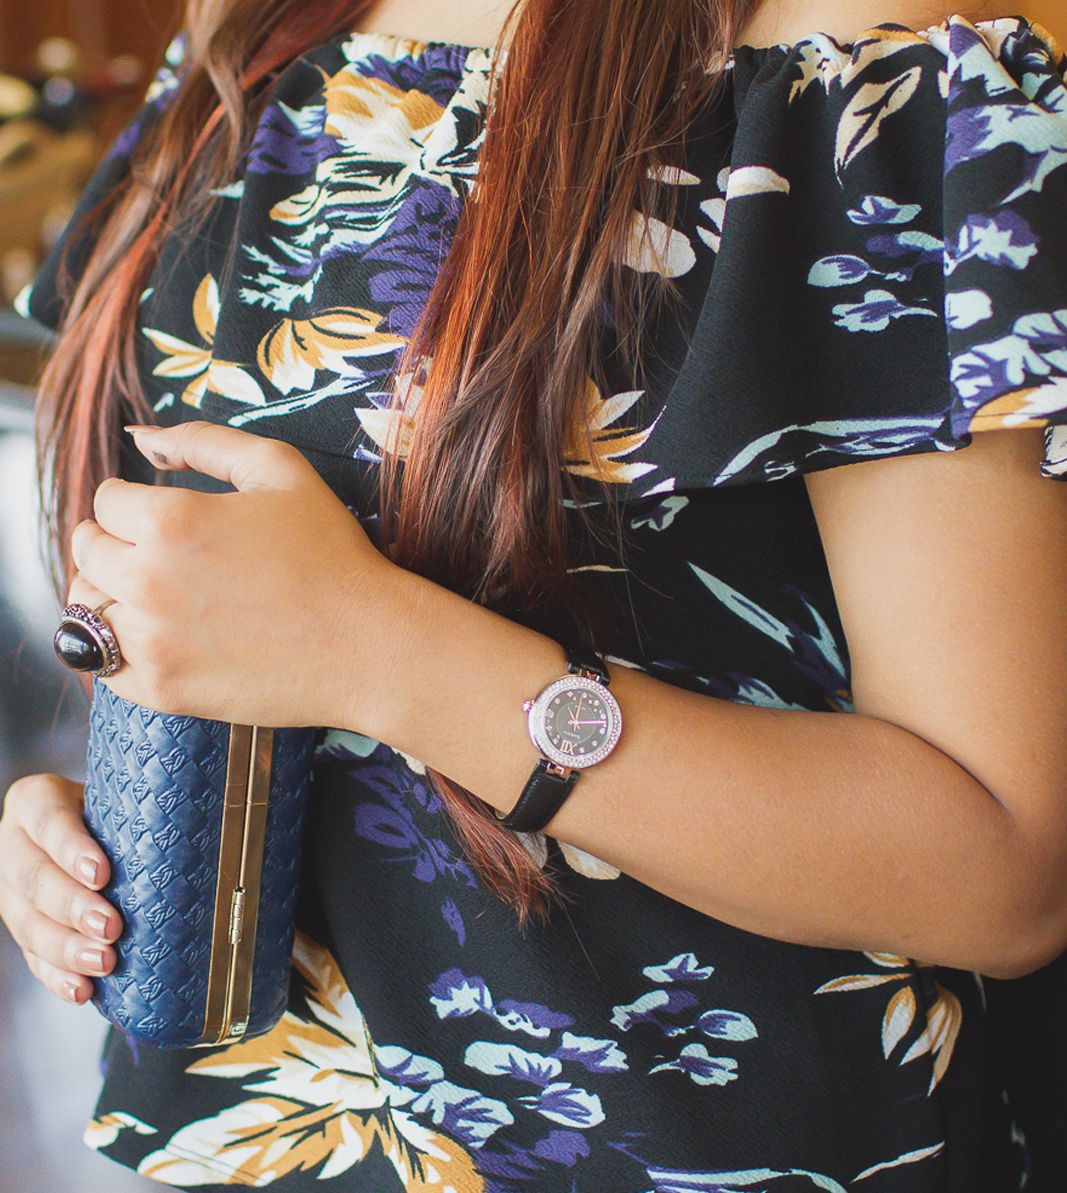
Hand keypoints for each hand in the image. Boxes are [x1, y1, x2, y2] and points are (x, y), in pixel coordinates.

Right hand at [0, 774, 120, 1004]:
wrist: (90, 829)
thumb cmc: (114, 810)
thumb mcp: (117, 798)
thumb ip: (135, 807)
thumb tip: (191, 822)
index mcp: (33, 801)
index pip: (47, 822)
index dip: (71, 849)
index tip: (102, 874)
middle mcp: (11, 844)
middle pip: (34, 878)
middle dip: (73, 908)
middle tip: (111, 927)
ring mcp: (9, 890)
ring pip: (28, 923)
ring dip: (67, 949)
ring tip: (105, 961)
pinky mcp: (20, 926)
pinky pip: (33, 956)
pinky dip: (58, 976)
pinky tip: (82, 989)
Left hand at [66, 422, 400, 727]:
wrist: (366, 644)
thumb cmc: (331, 553)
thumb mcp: (279, 470)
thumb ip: (202, 441)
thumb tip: (140, 438)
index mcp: (169, 520)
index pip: (105, 502)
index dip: (135, 502)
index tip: (169, 518)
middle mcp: (147, 580)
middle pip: (86, 552)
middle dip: (117, 544)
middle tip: (164, 555)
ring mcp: (150, 640)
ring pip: (85, 607)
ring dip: (113, 595)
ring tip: (162, 595)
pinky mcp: (161, 689)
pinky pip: (102, 664)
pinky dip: (120, 648)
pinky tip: (166, 636)